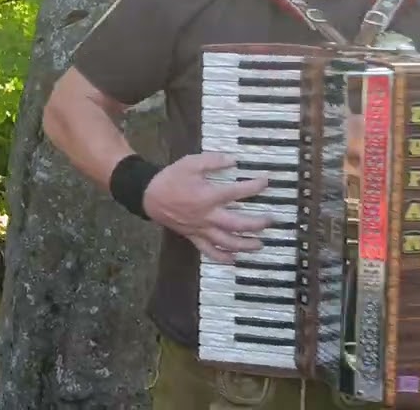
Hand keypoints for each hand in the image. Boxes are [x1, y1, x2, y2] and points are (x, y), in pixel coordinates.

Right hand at [141, 152, 272, 262]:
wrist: (149, 195)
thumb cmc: (171, 178)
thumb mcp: (190, 162)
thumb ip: (213, 161)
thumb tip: (234, 161)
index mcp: (208, 196)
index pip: (238, 192)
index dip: (255, 186)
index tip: (266, 182)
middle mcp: (208, 215)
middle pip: (238, 224)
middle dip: (257, 223)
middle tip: (270, 220)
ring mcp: (201, 229)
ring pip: (227, 242)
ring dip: (245, 244)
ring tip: (259, 244)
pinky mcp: (193, 236)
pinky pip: (209, 251)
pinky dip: (222, 257)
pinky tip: (234, 258)